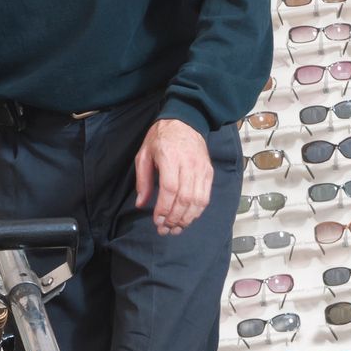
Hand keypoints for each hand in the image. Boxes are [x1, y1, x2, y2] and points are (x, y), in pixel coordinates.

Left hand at [134, 117, 211, 234]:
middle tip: (165, 230)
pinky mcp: (208, 172)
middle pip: (185, 198)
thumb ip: (143, 180)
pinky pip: (206, 196)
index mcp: (170, 157)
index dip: (164, 209)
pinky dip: (198, 211)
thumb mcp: (144, 154)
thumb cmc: (161, 137)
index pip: (170, 189)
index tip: (157, 221)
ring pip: (198, 201)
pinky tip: (188, 218)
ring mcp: (201, 168)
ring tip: (176, 228)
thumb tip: (141, 203)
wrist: (186, 120)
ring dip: (187, 218)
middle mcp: (188, 163)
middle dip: (174, 218)